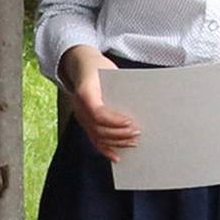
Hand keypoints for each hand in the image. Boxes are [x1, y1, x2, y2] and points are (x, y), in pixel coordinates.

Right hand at [60, 45, 139, 161]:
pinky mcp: (84, 122)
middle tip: (137, 133)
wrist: (81, 63)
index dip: (114, 121)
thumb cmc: (98, 66)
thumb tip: (141, 103)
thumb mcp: (109, 70)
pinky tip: (117, 156)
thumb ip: (120, 87)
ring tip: (133, 142)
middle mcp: (79, 107)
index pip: (97, 113)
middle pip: (98, 128)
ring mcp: (80, 117)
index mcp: (84, 93)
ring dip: (116, 142)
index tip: (131, 123)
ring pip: (97, 137)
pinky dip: (106, 150)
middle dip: (119, 134)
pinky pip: (94, 140)